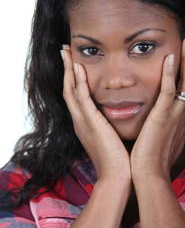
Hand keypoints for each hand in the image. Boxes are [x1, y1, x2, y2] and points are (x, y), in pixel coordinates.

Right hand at [61, 45, 130, 180]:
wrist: (115, 176)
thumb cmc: (115, 159)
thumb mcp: (108, 138)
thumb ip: (105, 125)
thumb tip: (110, 117)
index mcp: (83, 124)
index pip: (74, 96)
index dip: (71, 79)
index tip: (72, 63)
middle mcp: (79, 121)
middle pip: (68, 89)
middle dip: (66, 69)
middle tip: (64, 51)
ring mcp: (82, 121)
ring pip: (71, 90)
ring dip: (68, 70)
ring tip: (66, 52)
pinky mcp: (91, 123)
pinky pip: (82, 98)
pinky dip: (78, 83)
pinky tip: (77, 68)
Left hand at [131, 40, 184, 180]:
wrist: (149, 174)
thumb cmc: (153, 158)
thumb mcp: (162, 138)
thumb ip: (164, 125)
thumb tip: (160, 120)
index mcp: (179, 117)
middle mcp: (181, 113)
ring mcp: (174, 114)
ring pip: (183, 81)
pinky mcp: (162, 116)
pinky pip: (168, 90)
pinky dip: (170, 73)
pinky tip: (171, 56)